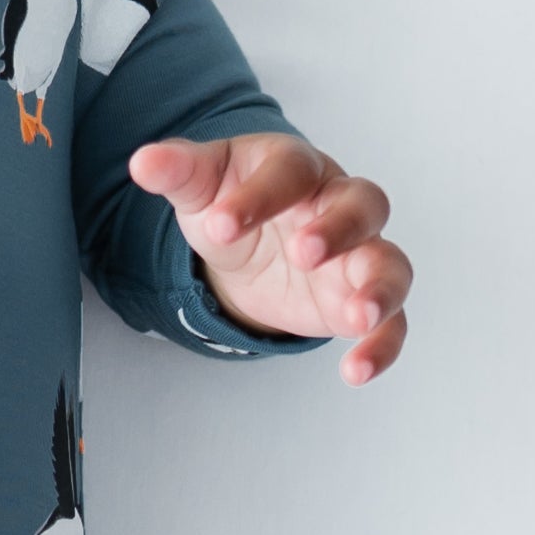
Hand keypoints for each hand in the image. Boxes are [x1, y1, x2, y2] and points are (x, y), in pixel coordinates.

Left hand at [125, 133, 413, 383]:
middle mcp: (339, 205)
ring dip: (380, 288)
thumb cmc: (232, 201)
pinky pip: (391, 321)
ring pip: (390, 263)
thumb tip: (143, 163)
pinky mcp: (358, 299)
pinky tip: (356, 370)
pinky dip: (381, 345)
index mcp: (298, 167)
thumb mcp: (201, 186)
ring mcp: (357, 253)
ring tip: (359, 316)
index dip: (261, 195)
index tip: (220, 226)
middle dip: (338, 229)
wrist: (248, 243)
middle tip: (301, 253)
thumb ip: (178, 173)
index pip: (291, 170)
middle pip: (363, 205)